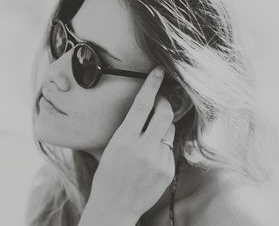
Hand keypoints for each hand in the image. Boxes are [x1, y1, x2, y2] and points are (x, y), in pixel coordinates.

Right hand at [87, 66, 175, 217]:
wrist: (114, 205)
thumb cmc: (108, 174)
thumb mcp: (112, 147)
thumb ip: (129, 130)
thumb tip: (146, 111)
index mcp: (123, 139)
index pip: (142, 104)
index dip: (152, 85)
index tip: (159, 72)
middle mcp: (142, 148)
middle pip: (164, 113)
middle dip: (165, 102)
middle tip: (162, 100)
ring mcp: (158, 160)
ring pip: (170, 130)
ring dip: (164, 127)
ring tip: (151, 137)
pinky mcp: (167, 170)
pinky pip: (170, 149)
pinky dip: (163, 148)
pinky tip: (152, 159)